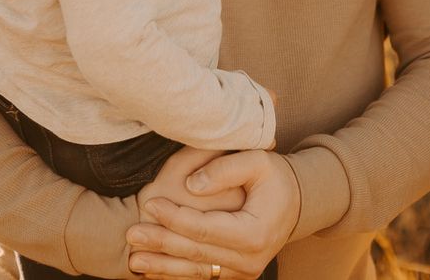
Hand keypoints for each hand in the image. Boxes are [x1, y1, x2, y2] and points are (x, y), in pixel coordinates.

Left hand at [128, 149, 298, 277]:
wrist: (298, 203)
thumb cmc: (275, 177)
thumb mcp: (257, 161)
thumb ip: (224, 169)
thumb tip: (190, 186)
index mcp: (254, 232)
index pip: (204, 227)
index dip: (174, 216)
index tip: (150, 203)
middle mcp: (250, 259)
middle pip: (195, 253)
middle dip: (161, 244)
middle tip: (131, 233)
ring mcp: (244, 272)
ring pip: (196, 272)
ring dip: (162, 267)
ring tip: (134, 260)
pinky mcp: (237, 276)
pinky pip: (202, 279)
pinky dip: (176, 276)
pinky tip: (153, 273)